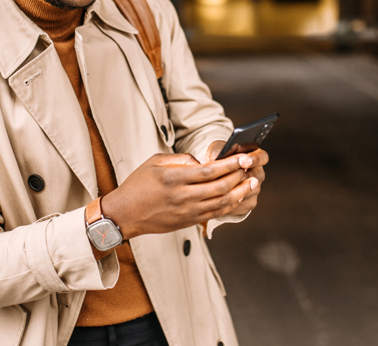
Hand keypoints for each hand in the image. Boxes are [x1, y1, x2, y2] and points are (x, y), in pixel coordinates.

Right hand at [100, 152, 256, 239]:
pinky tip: (238, 198)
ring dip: (239, 193)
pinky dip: (229, 206)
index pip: (209, 171)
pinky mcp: (188, 222)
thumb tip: (201, 161)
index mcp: (174, 178)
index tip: (241, 157)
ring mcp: (186, 211)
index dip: (228, 164)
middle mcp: (183, 196)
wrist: (125, 214)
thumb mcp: (155, 162)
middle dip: (238, 176)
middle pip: (219, 187)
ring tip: (252, 183)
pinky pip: (214, 214)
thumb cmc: (138, 185)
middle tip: (250, 166)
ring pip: (221, 203)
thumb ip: (180, 159)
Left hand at [205, 140, 267, 215]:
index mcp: (255, 157)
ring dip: (235, 190)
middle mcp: (258, 173)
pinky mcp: (249, 202)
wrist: (213, 176)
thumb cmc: (218, 158)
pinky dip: (230, 202)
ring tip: (220, 188)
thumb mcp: (217, 150)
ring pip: (249, 192)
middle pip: (257, 176)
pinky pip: (243, 204)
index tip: (244, 161)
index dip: (254, 159)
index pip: (262, 157)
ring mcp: (255, 189)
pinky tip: (219, 198)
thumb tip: (218, 157)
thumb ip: (219, 151)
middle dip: (243, 177)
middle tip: (230, 177)